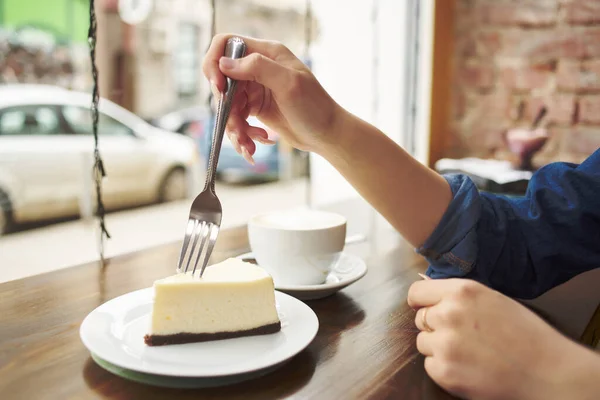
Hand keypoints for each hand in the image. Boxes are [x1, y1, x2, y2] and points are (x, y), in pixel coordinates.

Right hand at [202, 34, 342, 160]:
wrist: (328, 135)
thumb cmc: (315, 107)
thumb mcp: (288, 83)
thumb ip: (257, 68)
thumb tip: (224, 63)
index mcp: (267, 53)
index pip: (226, 44)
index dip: (215, 63)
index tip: (220, 89)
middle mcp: (258, 68)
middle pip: (223, 80)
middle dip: (226, 108)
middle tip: (237, 129)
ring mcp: (256, 89)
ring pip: (228, 104)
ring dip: (234, 128)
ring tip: (248, 145)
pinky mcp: (256, 108)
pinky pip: (237, 119)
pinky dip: (242, 134)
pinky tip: (256, 145)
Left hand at [408, 278, 598, 399]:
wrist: (546, 372)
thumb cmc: (525, 334)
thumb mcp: (492, 299)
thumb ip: (459, 295)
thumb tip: (429, 292)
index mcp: (462, 291)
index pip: (417, 292)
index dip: (421, 301)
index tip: (426, 308)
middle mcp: (448, 314)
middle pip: (420, 318)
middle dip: (434, 326)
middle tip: (462, 336)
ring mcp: (444, 344)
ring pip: (423, 342)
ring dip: (438, 348)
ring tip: (469, 352)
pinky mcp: (444, 371)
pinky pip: (430, 365)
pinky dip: (444, 368)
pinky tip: (469, 367)